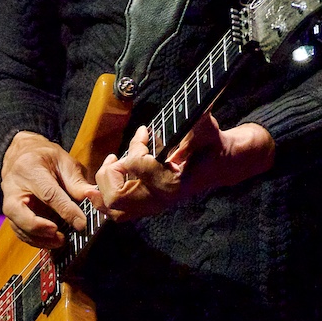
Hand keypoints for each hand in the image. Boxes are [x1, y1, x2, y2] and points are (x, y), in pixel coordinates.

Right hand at [0, 131, 99, 247]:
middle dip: (38, 227)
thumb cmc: (45, 157)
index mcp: (29, 169)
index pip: (47, 193)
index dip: (65, 210)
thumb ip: (77, 182)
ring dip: (38, 238)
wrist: (22, 155)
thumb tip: (94, 198)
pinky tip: (52, 242)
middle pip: (18, 212)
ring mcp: (9, 202)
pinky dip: (35, 240)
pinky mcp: (12, 214)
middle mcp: (13, 187)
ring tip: (60, 241)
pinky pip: (20, 232)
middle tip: (58, 234)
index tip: (81, 223)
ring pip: (18, 226)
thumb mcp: (64, 161)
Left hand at [92, 116, 274, 220]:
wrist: (219, 164)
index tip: (144, 133)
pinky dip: (106, 197)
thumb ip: (196, 124)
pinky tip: (107, 178)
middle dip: (108, 174)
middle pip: (116, 197)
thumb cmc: (211, 143)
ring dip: (102, 190)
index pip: (136, 164)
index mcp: (172, 182)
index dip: (135, 146)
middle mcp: (160, 198)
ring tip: (106, 168)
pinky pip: (119, 210)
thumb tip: (193, 110)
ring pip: (114, 209)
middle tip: (115, 157)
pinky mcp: (148, 204)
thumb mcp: (206, 128)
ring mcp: (153, 204)